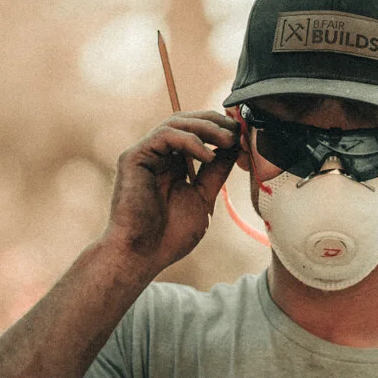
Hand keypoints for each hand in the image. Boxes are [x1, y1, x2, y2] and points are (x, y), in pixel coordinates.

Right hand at [104, 111, 238, 270]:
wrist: (143, 255)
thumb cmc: (170, 235)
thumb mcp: (203, 197)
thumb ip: (215, 172)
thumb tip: (234, 148)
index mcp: (172, 164)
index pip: (196, 133)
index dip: (220, 129)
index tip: (243, 136)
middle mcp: (157, 155)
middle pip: (186, 121)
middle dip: (215, 122)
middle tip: (238, 131)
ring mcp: (144, 154)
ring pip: (176, 123)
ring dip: (206, 128)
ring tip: (229, 140)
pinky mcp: (134, 157)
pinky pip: (164, 135)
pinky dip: (190, 141)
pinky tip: (208, 156)